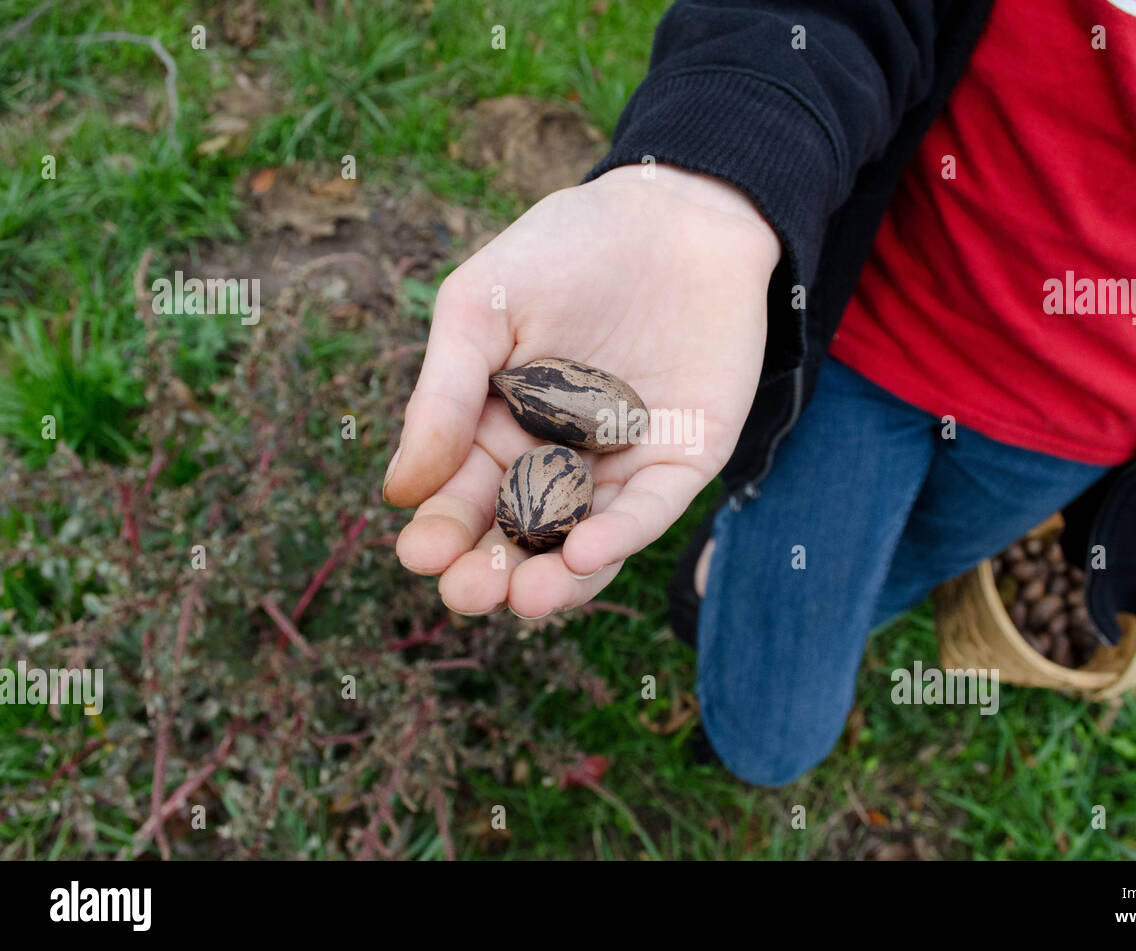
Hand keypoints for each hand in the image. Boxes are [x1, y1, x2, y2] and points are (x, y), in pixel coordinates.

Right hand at [383, 164, 780, 617]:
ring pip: (581, 544)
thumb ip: (444, 395)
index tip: (421, 553)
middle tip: (467, 594)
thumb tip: (400, 490)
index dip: (441, 531)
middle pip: (517, 535)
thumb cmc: (564, 249)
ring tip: (524, 597)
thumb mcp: (481, 308)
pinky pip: (648, 512)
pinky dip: (620, 536)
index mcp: (496, 428)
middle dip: (489, 571)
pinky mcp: (677, 461)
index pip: (463, 497)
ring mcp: (617, 467)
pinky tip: (584, 550)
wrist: (674, 212)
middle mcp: (554, 459)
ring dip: (553, 580)